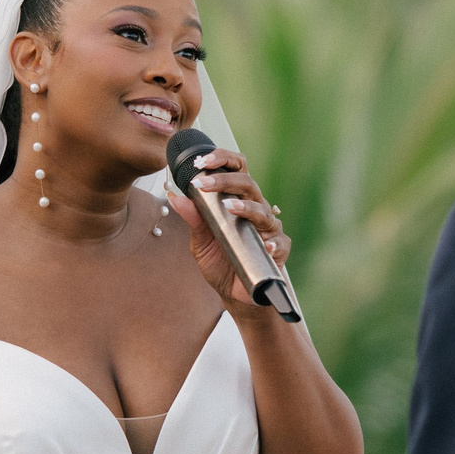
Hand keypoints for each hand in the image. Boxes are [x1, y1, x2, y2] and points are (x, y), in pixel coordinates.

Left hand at [168, 148, 289, 312]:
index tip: (201, 161)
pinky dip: (272, 243)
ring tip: (230, 207)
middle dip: (226, 180)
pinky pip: (279, 243)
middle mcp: (255, 209)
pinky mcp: (279, 250)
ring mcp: (268, 229)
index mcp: (237, 200)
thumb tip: (174, 195)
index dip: (222, 160)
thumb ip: (192, 219)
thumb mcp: (200, 242)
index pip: (235, 170)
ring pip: (263, 210)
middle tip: (204, 183)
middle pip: (248, 183)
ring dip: (246, 207)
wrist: (233, 293)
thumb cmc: (220, 263)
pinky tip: (264, 245)